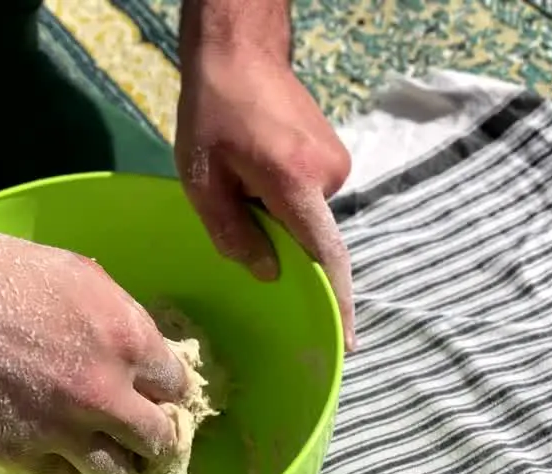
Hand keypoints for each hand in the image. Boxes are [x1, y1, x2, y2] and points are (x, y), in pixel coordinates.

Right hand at [0, 224, 188, 473]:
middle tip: (143, 436)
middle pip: (159, 440)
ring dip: (119, 464)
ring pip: (118, 472)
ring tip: (111, 455)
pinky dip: (68, 465)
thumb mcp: (80, 277)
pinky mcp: (23, 453)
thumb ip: (119, 319)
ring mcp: (64, 429)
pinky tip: (59, 448)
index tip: (159, 398)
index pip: (178, 387)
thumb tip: (139, 351)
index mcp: (128, 339)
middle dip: (156, 438)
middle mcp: (106, 392)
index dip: (169, 393)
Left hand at [176, 49, 355, 348]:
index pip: (326, 255)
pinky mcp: (336, 157)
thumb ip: (232, 232)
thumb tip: (269, 273)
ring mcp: (338, 165)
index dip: (338, 302)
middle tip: (237, 198)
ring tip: (243, 173)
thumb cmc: (212, 114)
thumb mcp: (202, 179)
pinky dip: (285, 195)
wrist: (240, 53)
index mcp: (295, 183)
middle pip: (307, 234)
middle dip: (275, 233)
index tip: (349, 341)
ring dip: (277, 210)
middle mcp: (329, 177)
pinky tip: (258, 167)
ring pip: (307, 215)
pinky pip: (310, 197)